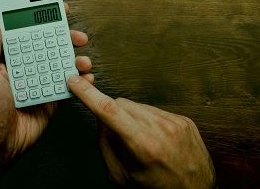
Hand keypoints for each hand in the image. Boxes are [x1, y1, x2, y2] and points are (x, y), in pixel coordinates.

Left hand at [0, 6, 93, 183]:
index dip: (43, 21)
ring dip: (76, 60)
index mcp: (10, 60)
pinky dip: (81, 82)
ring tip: (83, 60)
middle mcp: (27, 70)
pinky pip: (69, 88)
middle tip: (78, 36)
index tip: (56, 9)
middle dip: (66, 39)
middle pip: (51, 48)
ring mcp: (41, 85)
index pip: (29, 35)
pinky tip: (86, 77)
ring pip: (63, 66)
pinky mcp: (52, 101)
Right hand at [67, 76, 214, 188]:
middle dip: (113, 114)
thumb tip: (100, 120)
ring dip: (132, 118)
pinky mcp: (184, 120)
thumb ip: (106, 146)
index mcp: (143, 145)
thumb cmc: (157, 188)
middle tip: (118, 136)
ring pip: (139, 106)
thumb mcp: (122, 176)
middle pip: (122, 104)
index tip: (75, 82)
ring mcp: (175, 122)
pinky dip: (149, 121)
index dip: (89, 94)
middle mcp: (161, 129)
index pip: (109, 111)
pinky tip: (155, 139)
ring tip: (141, 141)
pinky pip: (157, 111)